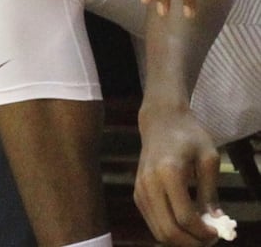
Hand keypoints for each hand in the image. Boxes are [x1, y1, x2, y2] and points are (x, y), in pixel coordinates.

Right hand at [134, 101, 223, 245]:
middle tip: (209, 239)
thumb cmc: (189, 135)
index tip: (218, 233)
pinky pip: (153, 222)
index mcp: (169, 173)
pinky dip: (170, 230)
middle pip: (168, 230)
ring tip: (199, 232)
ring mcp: (139, 190)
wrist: (160, 121)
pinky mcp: (137, 193)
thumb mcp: (209, 159)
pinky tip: (185, 223)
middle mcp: (149, 184)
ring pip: (158, 231)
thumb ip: (211, 192)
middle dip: (192, 242)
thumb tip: (216, 221)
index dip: (204, 232)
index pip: (185, 217)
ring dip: (181, 240)